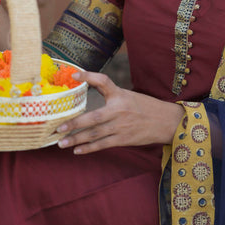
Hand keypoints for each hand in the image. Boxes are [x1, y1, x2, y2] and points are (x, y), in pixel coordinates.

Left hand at [56, 70, 183, 154]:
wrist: (166, 121)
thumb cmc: (144, 106)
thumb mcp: (127, 95)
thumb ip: (109, 93)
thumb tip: (86, 83)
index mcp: (120, 95)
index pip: (104, 81)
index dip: (89, 76)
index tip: (74, 75)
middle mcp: (120, 110)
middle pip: (94, 117)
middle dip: (75, 123)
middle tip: (58, 127)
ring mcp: (121, 126)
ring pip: (95, 134)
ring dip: (77, 139)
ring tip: (61, 143)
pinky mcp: (124, 139)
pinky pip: (103, 144)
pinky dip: (89, 148)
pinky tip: (77, 150)